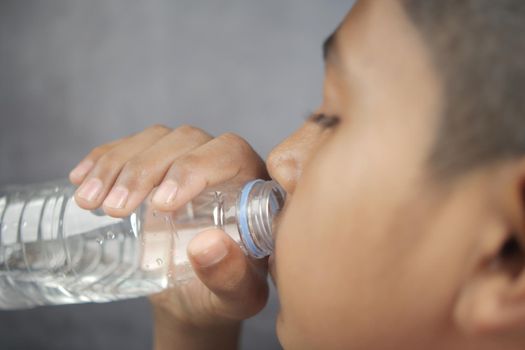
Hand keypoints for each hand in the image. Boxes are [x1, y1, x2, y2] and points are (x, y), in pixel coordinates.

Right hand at [69, 124, 269, 333]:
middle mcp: (221, 164)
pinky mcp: (154, 168)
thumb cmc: (221, 292)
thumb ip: (231, 276)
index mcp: (250, 185)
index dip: (195, 168)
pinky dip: (102, 159)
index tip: (160, 204)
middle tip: (115, 209)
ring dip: (117, 163)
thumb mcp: (234, 296)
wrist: (191, 295)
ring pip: (155, 138)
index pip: (229, 153)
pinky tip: (81, 180)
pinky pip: (128, 147)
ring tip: (89, 201)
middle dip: (145, 169)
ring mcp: (185, 161)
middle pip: (186, 140)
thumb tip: (207, 245)